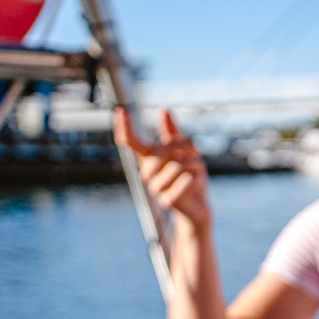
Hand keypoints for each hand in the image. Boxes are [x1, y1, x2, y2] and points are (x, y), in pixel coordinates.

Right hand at [114, 107, 210, 228]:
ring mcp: (155, 188)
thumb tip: (163, 109)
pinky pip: (185, 179)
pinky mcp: (168, 200)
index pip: (131, 141)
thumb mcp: (184, 153)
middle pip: (166, 148)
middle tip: (196, 155)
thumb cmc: (189, 178)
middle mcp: (147, 173)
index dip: (125, 127)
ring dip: (196, 164)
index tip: (121, 111)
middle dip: (187, 148)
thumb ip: (172, 133)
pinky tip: (196, 182)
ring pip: (180, 164)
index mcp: (148, 160)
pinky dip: (196, 177)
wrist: (198, 208)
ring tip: (197, 173)